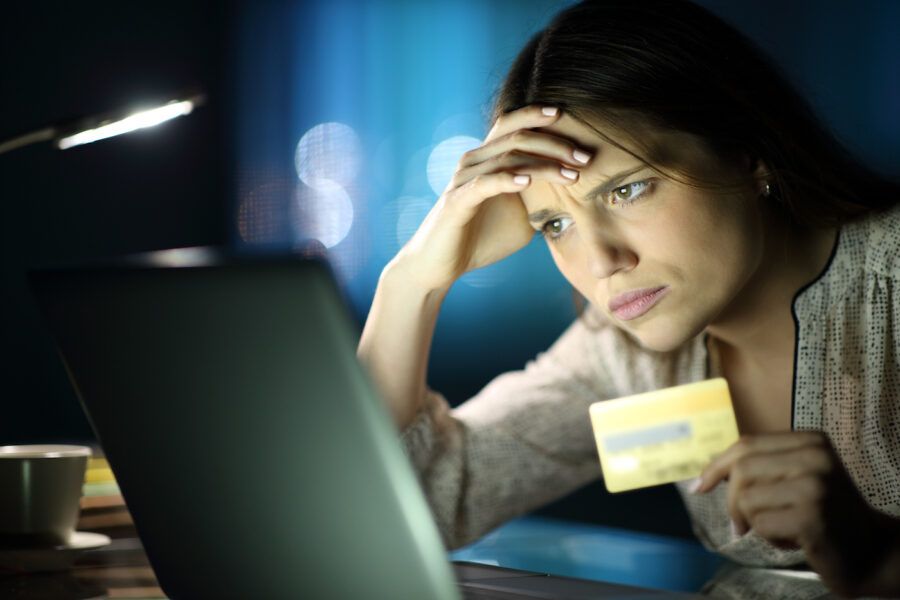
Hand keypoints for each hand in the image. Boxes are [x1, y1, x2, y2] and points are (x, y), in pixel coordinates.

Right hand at [391, 104, 592, 292]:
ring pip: (507, 158)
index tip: (574, 120)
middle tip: (585, 157)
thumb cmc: (480, 239)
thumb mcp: (521, 217)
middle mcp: (473, 162)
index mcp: (486, 159)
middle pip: (516, 136)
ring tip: (570, 175)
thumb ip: (540, 201)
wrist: (441, 266)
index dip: (539, 116)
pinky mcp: (457, 202)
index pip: (512, 124)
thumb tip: (575, 196)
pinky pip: (484, 183)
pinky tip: (528, 182)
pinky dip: (508, 180)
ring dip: (543, 165)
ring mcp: (463, 180)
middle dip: (555, 143)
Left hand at [693, 431, 899, 597]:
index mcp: (811, 440)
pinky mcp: (812, 517)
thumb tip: (705, 473)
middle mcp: (815, 457)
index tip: (699, 486)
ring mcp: (816, 486)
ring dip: (754, 523)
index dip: (716, 466)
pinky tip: (795, 542)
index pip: (746, 445)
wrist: (874, 551)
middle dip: (731, 502)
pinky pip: (761, 524)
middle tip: (740, 525)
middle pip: (741, 470)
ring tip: (782, 530)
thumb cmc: (826, 515)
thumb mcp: (798, 478)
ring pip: (746, 499)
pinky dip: (769, 538)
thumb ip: (761, 467)